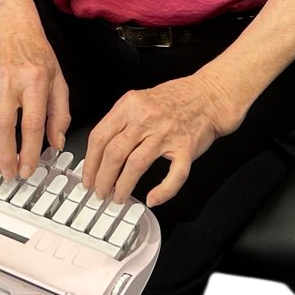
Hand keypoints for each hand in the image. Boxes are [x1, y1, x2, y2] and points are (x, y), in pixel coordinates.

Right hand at [0, 25, 70, 181]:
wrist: (12, 31)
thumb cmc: (37, 57)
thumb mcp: (59, 81)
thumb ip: (60, 114)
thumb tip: (57, 144)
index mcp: (34, 80)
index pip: (31, 122)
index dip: (30, 151)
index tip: (29, 169)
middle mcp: (9, 81)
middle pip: (3, 125)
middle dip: (4, 155)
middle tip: (9, 174)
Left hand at [82, 69, 238, 207]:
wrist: (208, 95)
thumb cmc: (174, 99)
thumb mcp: (139, 99)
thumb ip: (120, 121)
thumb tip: (99, 151)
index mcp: (130, 105)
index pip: (99, 136)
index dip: (90, 162)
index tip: (87, 177)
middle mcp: (146, 119)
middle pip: (114, 153)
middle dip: (103, 179)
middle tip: (100, 192)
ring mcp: (167, 134)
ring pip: (136, 165)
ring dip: (123, 186)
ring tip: (119, 197)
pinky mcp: (186, 148)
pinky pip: (174, 175)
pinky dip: (163, 191)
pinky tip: (153, 199)